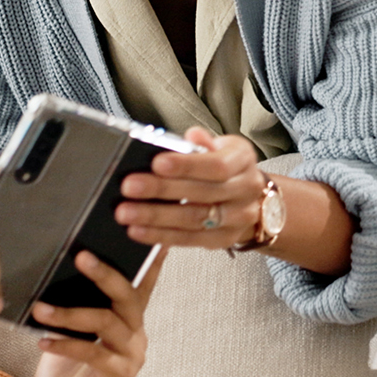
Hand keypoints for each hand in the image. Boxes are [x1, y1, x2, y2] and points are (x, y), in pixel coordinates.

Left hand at [30, 250, 164, 376]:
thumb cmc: (66, 372)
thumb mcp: (68, 330)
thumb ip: (72, 302)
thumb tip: (52, 266)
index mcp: (127, 317)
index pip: (140, 281)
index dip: (146, 257)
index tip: (142, 229)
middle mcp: (136, 332)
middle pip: (127, 294)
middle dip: (104, 272)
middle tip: (80, 255)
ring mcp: (131, 354)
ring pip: (107, 321)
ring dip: (71, 313)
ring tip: (40, 308)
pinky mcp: (119, 376)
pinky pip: (94, 353)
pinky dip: (66, 344)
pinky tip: (42, 341)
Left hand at [115, 127, 264, 249]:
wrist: (250, 198)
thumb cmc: (224, 167)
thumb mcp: (218, 147)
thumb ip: (201, 143)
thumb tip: (190, 137)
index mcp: (242, 160)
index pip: (216, 165)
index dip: (186, 165)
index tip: (156, 163)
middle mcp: (245, 190)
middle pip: (201, 193)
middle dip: (162, 190)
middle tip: (129, 187)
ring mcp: (237, 218)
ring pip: (194, 219)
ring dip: (156, 217)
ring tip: (126, 213)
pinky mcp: (223, 239)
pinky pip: (189, 239)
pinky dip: (161, 235)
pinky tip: (137, 230)